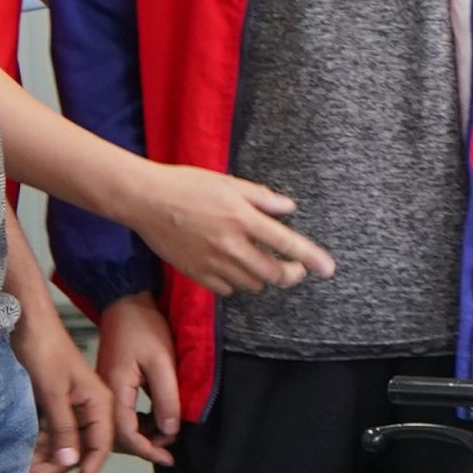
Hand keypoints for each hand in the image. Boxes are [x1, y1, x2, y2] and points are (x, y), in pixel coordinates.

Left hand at [11, 313, 113, 472]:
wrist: (27, 321)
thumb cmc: (44, 351)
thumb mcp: (53, 392)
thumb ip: (64, 427)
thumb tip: (71, 462)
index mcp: (100, 402)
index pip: (100, 447)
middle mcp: (91, 406)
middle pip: (81, 447)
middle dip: (58, 467)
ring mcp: (73, 404)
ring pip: (65, 440)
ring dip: (45, 456)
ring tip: (22, 470)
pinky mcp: (56, 401)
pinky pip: (52, 429)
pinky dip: (39, 442)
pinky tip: (24, 452)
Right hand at [96, 294, 180, 466]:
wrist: (126, 301)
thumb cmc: (145, 327)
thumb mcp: (162, 362)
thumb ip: (166, 397)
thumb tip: (170, 431)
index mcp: (114, 390)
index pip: (125, 432)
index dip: (147, 449)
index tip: (168, 458)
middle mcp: (105, 393)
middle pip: (119, 433)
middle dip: (145, 446)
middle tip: (170, 453)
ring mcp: (106, 388)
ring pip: (121, 423)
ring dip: (143, 435)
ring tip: (167, 440)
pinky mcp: (112, 382)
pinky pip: (123, 410)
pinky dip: (139, 421)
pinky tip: (156, 422)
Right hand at [128, 164, 333, 297]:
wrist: (144, 200)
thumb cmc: (186, 185)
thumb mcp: (230, 183)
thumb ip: (262, 198)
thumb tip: (289, 208)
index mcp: (243, 219)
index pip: (288, 244)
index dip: (312, 258)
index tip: (328, 269)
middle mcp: (231, 245)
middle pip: (274, 275)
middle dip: (291, 274)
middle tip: (295, 268)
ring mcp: (212, 263)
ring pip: (252, 285)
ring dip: (263, 278)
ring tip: (261, 264)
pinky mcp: (195, 273)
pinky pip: (227, 289)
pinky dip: (237, 283)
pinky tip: (234, 269)